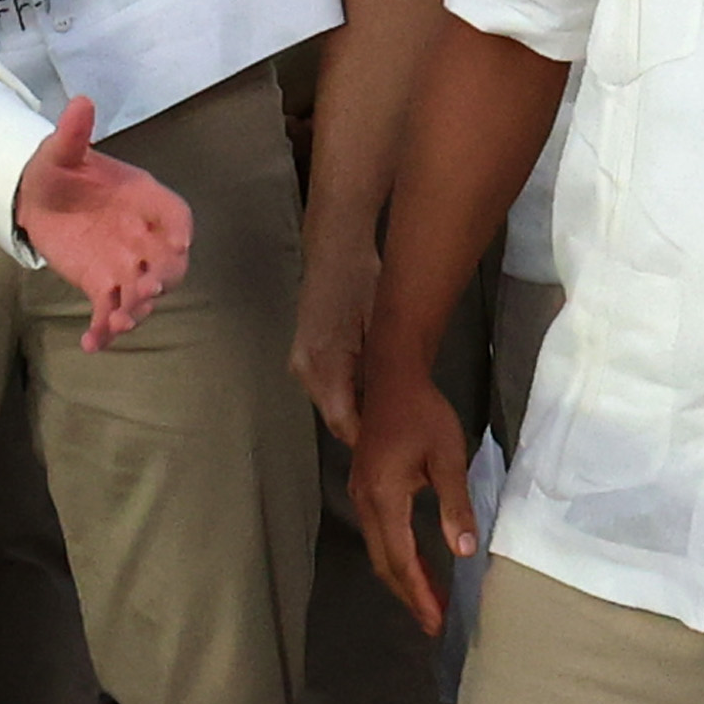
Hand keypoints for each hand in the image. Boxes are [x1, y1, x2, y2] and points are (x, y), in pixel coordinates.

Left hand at [12, 99, 192, 348]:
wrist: (34, 198)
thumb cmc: (58, 170)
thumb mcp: (60, 151)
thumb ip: (73, 133)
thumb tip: (80, 101)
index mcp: (142, 198)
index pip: (174, 214)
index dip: (179, 228)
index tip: (180, 241)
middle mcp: (142, 235)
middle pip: (169, 262)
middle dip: (163, 277)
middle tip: (147, 288)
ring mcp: (125, 263)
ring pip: (142, 292)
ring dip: (136, 308)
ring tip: (119, 321)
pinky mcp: (101, 285)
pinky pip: (109, 311)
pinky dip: (103, 330)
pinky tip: (91, 343)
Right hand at [288, 203, 382, 445]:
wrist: (334, 251)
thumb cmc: (361, 281)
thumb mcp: (382, 327)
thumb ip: (384, 373)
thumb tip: (400, 411)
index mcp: (324, 363)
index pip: (344, 423)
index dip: (370, 442)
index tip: (398, 452)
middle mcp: (305, 369)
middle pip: (336, 418)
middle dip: (366, 430)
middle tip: (402, 436)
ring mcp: (300, 363)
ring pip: (331, 405)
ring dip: (358, 412)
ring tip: (392, 413)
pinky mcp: (303, 357)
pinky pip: (326, 389)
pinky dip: (347, 395)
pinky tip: (372, 389)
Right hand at [348, 348, 478, 637]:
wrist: (392, 377)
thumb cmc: (424, 413)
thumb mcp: (449, 457)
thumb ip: (455, 505)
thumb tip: (464, 551)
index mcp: (384, 496)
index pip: (400, 559)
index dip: (419, 594)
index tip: (436, 622)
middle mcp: (365, 500)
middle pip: (384, 562)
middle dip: (409, 594)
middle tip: (434, 622)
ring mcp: (361, 493)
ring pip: (379, 549)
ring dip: (403, 577)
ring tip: (429, 601)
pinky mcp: (366, 486)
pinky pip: (379, 533)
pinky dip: (397, 556)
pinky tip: (417, 564)